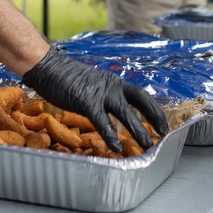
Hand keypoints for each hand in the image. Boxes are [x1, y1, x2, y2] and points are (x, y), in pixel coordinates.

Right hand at [22, 49, 167, 152]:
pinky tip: (117, 147)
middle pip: (140, 100)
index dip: (153, 108)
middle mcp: (111, 85)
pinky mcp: (86, 101)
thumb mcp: (91, 84)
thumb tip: (110, 109)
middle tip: (164, 133)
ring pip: (125, 113)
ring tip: (147, 145)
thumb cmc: (66, 77)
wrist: (48, 66)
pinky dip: (111, 135)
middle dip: (154, 117)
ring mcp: (100, 92)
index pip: (140, 94)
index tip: (161, 121)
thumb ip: (103, 94)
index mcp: (113, 81)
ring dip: (138, 130)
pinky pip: (102, 121)